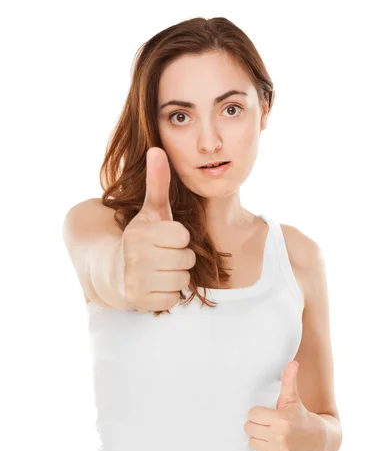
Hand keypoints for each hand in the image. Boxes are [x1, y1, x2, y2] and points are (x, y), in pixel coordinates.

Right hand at [121, 147, 195, 311]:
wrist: (114, 271)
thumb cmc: (142, 238)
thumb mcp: (151, 211)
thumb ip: (158, 183)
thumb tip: (157, 149)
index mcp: (141, 232)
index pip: (183, 236)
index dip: (178, 238)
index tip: (164, 239)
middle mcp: (136, 256)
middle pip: (186, 259)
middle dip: (179, 259)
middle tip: (163, 257)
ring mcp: (136, 280)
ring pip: (182, 280)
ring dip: (175, 277)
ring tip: (159, 270)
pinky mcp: (140, 301)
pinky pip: (173, 299)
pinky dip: (168, 294)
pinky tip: (156, 285)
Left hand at [243, 361, 325, 450]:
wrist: (318, 439)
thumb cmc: (300, 415)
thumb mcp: (293, 398)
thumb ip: (289, 380)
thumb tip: (292, 362)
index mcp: (281, 418)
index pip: (252, 414)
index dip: (258, 413)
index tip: (266, 413)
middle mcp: (280, 436)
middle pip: (249, 428)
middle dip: (256, 425)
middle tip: (267, 423)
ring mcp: (280, 450)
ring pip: (252, 442)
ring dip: (258, 438)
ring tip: (269, 433)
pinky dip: (265, 450)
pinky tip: (274, 444)